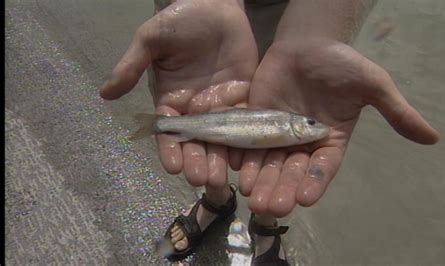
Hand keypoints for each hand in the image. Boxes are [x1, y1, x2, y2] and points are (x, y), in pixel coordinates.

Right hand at [100, 0, 257, 186]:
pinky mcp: (244, 99)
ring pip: (221, 139)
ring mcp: (220, 106)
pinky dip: (245, 141)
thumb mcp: (151, 39)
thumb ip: (131, 65)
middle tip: (203, 180)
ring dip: (221, 159)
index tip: (172, 167)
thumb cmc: (180, 21)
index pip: (168, 131)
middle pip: (196, 142)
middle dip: (198, 161)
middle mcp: (195, 111)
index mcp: (171, 101)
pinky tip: (246, 158)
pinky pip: (246, 123)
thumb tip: (104, 93)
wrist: (216, 6)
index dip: (169, 149)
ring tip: (223, 178)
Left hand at [239, 38, 438, 216]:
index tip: (306, 198)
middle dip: (282, 188)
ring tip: (254, 197)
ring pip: (268, 162)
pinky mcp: (256, 122)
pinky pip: (249, 142)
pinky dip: (244, 156)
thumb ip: (395, 111)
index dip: (315, 182)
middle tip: (273, 206)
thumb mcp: (372, 84)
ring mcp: (277, 135)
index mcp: (329, 141)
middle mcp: (302, 144)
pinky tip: (237, 170)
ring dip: (261, 181)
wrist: (307, 43)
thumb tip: (432, 137)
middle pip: (291, 171)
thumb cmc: (341, 63)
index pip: (323, 167)